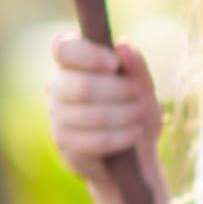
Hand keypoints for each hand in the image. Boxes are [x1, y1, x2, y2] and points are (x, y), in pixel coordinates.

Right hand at [47, 35, 162, 184]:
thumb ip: (136, 68)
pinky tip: (135, 134)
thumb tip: (123, 46)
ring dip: (123, 115)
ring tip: (140, 117)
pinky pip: (95, 140)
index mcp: (71, 65)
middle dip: (118, 92)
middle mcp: (57, 87)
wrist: (136, 158)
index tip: (114, 63)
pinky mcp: (66, 145)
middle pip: (81, 85)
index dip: (88, 54)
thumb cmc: (136, 115)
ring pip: (88, 114)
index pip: (64, 49)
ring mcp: (58, 117)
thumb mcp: (144, 91)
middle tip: (140, 99)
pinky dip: (121, 136)